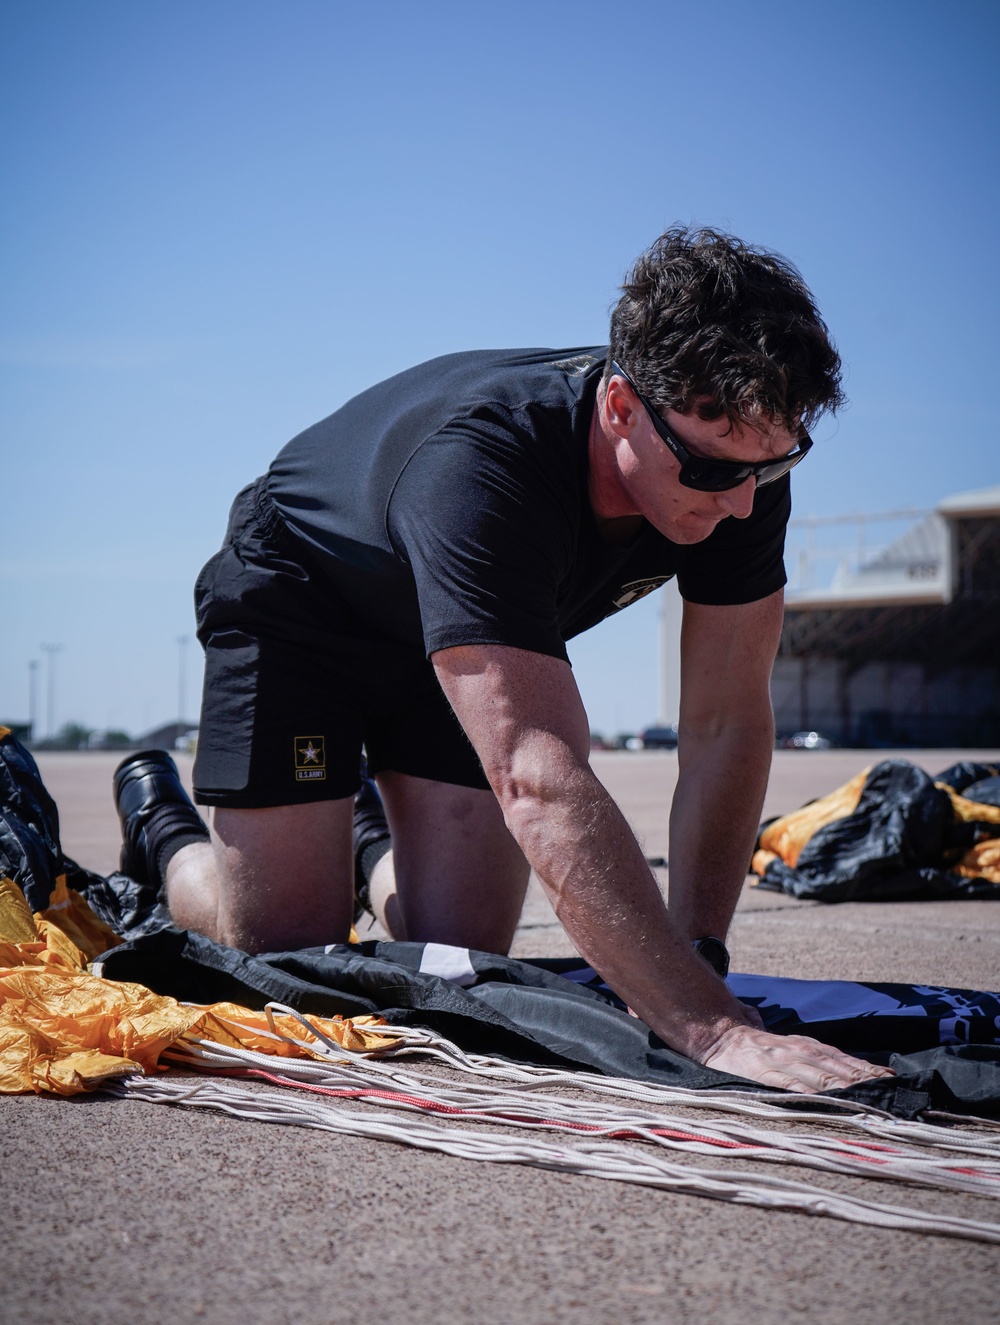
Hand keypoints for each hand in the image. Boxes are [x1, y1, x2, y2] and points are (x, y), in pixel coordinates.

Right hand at [700, 1023, 894, 1093]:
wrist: (715, 1035)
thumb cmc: (752, 1046)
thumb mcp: (784, 1045)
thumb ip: (806, 1053)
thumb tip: (842, 1066)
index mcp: (804, 1045)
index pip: (842, 1059)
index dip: (867, 1070)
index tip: (891, 1080)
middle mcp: (797, 1051)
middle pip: (838, 1068)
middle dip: (865, 1081)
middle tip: (891, 1093)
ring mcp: (782, 1062)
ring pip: (821, 1077)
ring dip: (848, 1089)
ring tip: (871, 1099)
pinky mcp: (765, 1075)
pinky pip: (793, 1087)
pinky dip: (814, 1095)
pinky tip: (830, 1103)